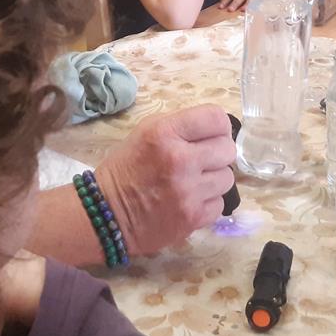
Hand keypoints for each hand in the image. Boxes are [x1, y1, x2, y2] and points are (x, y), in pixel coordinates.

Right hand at [95, 105, 234, 256]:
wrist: (107, 214)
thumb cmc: (127, 169)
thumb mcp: (145, 133)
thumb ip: (181, 126)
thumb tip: (217, 129)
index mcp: (164, 133)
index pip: (216, 118)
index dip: (218, 126)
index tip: (211, 135)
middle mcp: (179, 160)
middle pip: (227, 148)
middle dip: (217, 153)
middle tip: (202, 160)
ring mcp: (188, 191)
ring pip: (228, 178)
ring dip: (214, 179)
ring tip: (194, 182)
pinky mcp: (193, 217)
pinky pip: (220, 204)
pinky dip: (209, 202)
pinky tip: (191, 200)